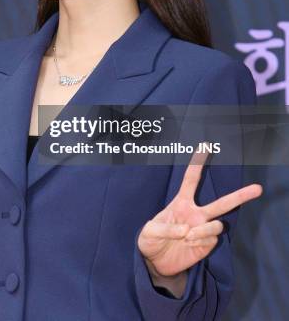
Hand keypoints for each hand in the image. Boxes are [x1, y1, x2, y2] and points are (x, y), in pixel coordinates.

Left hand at [138, 147, 262, 278]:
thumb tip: (186, 229)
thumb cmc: (150, 240)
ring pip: (217, 224)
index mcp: (181, 203)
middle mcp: (196, 213)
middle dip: (240, 196)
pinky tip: (189, 245)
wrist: (156, 262)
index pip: (191, 179)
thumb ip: (165, 228)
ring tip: (186, 237)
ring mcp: (203, 229)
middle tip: (258, 188)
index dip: (198, 162)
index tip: (205, 145)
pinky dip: (200, 242)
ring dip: (202, 230)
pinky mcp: (207, 244)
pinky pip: (212, 240)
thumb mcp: (149, 231)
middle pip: (222, 202)